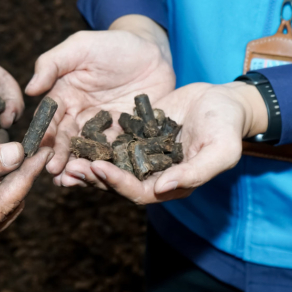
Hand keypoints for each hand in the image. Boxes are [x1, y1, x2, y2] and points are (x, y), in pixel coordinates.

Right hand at [25, 15, 174, 183]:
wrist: (152, 51)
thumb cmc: (112, 44)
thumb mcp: (80, 47)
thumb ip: (52, 64)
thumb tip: (29, 89)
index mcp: (64, 97)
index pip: (50, 119)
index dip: (44, 135)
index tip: (37, 151)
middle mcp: (80, 117)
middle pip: (67, 140)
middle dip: (60, 157)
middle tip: (54, 173)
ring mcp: (103, 129)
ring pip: (88, 151)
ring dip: (80, 166)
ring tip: (73, 181)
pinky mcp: (126, 136)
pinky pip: (116, 153)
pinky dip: (108, 166)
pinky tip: (104, 178)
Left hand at [61, 82, 267, 204]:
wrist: (224, 100)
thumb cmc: (227, 126)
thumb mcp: (221, 150)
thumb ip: (196, 172)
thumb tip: (162, 188)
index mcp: (172, 184)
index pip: (138, 192)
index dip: (116, 183)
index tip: (97, 169)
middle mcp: (153, 174)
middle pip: (117, 182)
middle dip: (93, 177)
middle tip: (69, 168)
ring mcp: (142, 155)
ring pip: (110, 163)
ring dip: (88, 162)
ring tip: (65, 157)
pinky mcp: (135, 135)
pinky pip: (111, 142)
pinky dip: (93, 142)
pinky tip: (74, 134)